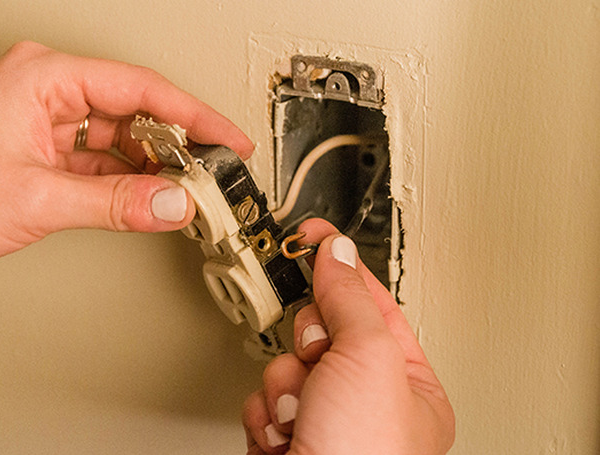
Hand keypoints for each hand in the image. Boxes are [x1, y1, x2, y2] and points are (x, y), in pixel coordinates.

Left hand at [0, 41, 252, 306]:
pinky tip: (147, 201)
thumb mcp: (40, 198)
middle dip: (174, 146)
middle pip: (131, 111)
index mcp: (42, 75)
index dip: (193, 116)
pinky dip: (122, 182)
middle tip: (214, 176)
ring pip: (116, 139)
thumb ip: (116, 202)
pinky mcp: (36, 152)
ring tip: (186, 194)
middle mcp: (43, 90)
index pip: (139, 88)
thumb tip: (174, 203)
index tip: (228, 140)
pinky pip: (96, 161)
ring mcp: (40, 122)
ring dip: (149, 168)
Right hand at [242, 219, 454, 454]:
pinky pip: (262, 398)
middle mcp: (367, 402)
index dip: (340, 265)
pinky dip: (266, 414)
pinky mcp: (286, 437)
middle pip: (319, 331)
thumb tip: (336, 253)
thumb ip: (350, 299)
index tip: (313, 234)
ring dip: (285, 388)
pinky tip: (285, 437)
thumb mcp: (368, 359)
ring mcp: (324, 421)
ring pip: (283, 365)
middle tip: (320, 364)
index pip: (371, 303)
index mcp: (407, 383)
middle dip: (309, 347)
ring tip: (305, 417)